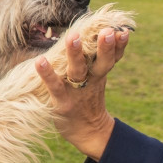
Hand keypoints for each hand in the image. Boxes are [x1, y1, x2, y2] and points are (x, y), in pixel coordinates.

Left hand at [35, 27, 129, 160]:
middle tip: (106, 31)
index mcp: (100, 73)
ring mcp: (76, 91)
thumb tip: (105, 32)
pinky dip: (47, 74)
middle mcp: (91, 80)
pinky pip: (54, 86)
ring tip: (73, 36)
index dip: (119, 45)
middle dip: (105, 47)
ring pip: (78, 70)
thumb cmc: (90, 98)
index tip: (123, 31)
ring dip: (76, 54)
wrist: (87, 132)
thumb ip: (99, 58)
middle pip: (101, 62)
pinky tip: (39, 61)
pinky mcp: (62, 101)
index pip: (113, 57)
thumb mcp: (99, 78)